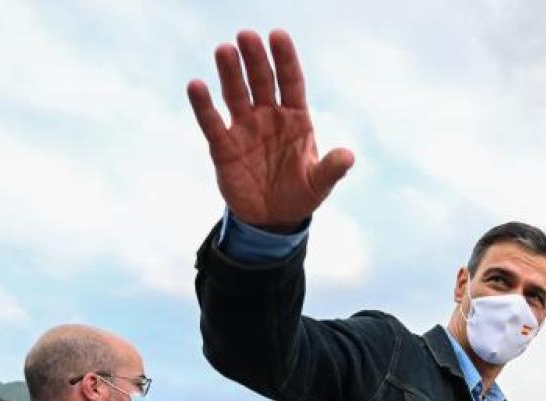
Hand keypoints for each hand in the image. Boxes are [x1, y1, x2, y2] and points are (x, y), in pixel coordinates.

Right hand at [187, 29, 353, 230]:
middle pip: (262, 82)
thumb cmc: (300, 195)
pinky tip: (196, 85)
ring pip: (236, 94)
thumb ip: (331, 169)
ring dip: (230, 73)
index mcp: (296, 119)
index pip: (291, 82)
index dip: (285, 59)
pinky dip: (204, 106)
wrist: (273, 219)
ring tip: (224, 50)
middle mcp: (269, 117)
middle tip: (246, 36)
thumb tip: (348, 156)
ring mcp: (245, 129)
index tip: (278, 35)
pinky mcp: (224, 147)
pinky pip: (213, 122)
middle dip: (255, 59)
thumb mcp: (319, 184)